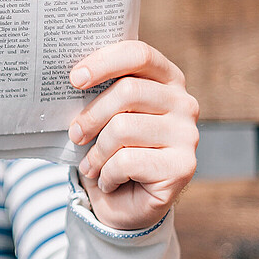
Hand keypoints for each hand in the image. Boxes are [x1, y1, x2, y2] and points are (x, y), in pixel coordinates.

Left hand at [68, 40, 198, 229]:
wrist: (126, 204)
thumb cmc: (111, 150)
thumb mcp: (102, 116)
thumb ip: (97, 93)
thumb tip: (71, 77)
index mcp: (166, 79)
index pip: (138, 55)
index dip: (104, 62)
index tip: (74, 79)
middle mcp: (184, 103)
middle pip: (128, 91)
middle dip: (91, 115)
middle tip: (75, 135)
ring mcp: (188, 135)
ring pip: (123, 128)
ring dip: (97, 152)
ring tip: (91, 165)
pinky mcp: (183, 166)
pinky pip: (127, 160)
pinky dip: (107, 174)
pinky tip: (108, 181)